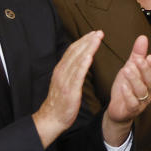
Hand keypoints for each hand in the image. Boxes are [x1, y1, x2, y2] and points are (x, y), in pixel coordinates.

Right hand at [32, 30, 103, 147]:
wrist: (51, 118)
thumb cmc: (60, 102)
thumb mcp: (64, 83)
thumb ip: (71, 71)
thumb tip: (80, 61)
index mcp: (61, 70)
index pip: (73, 51)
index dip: (83, 41)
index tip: (94, 33)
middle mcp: (62, 72)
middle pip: (75, 52)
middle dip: (87, 41)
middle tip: (99, 32)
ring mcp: (65, 80)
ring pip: (77, 60)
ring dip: (88, 48)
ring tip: (97, 38)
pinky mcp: (69, 90)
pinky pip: (77, 75)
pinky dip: (83, 64)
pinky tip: (90, 56)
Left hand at [102, 34, 150, 145]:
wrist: (118, 108)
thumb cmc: (127, 87)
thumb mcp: (131, 68)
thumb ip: (137, 54)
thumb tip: (143, 37)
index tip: (149, 56)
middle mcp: (149, 91)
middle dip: (145, 70)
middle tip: (139, 60)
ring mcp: (142, 102)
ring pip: (142, 91)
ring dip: (135, 79)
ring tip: (127, 69)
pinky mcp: (132, 109)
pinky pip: (133, 103)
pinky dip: (128, 94)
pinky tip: (122, 85)